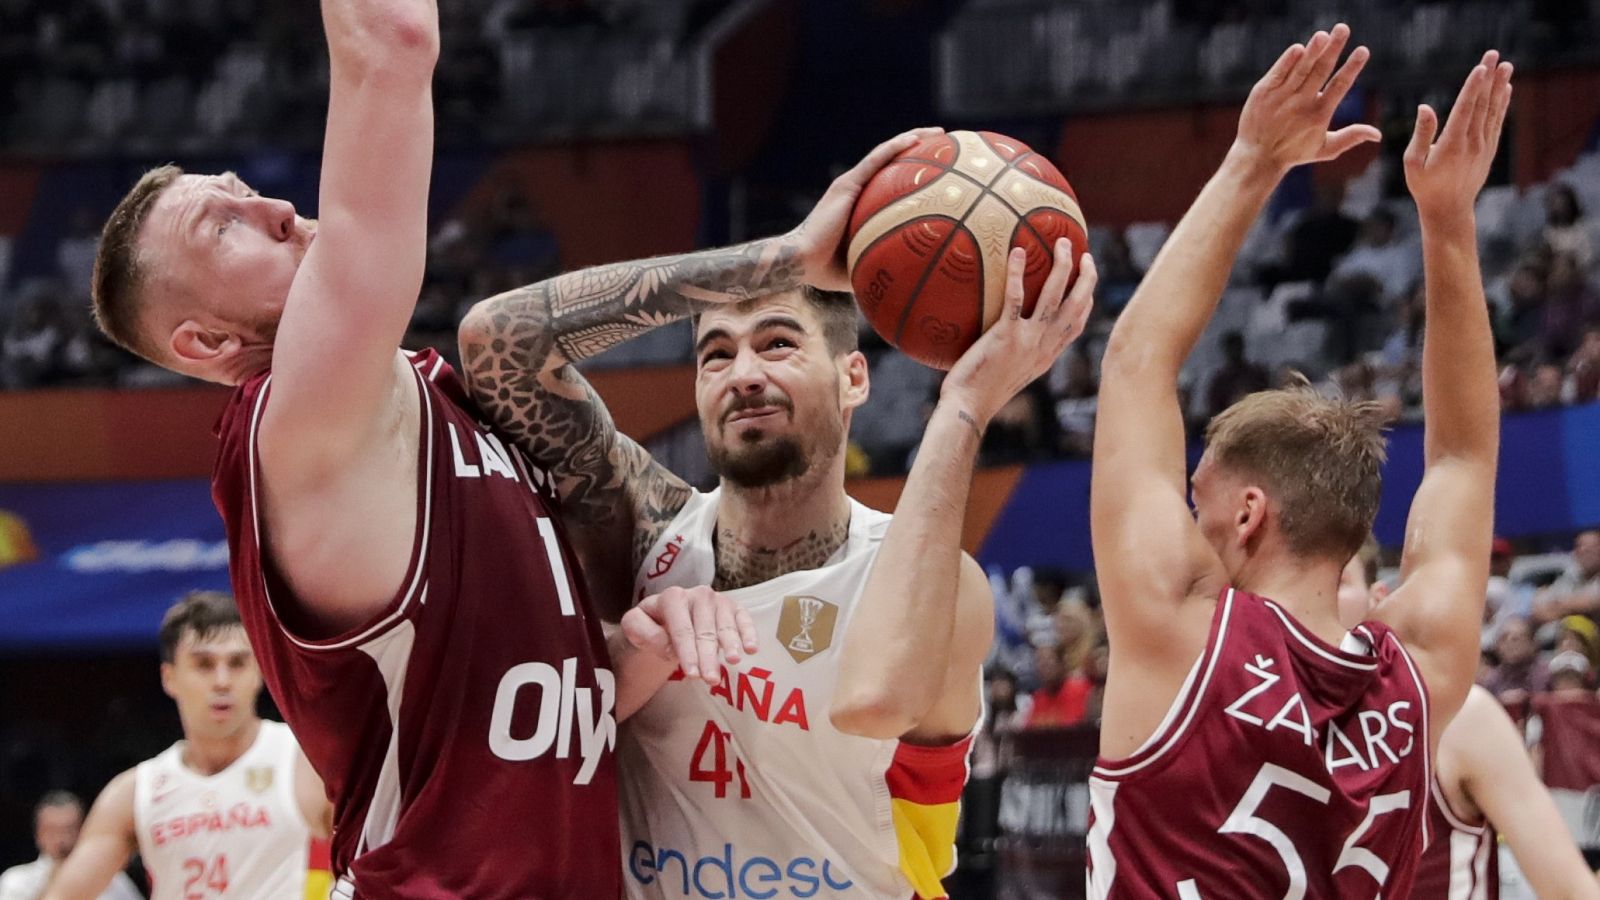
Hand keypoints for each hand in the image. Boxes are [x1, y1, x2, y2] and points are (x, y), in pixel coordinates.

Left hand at [621, 586, 758, 684]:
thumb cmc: (650, 625)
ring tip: (733, 661)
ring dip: (730, 644)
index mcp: (672, 597)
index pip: (681, 629)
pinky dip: (749, 632)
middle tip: (711, 679)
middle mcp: (697, 595)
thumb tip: (669, 647)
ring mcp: (717, 600)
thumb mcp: (634, 627)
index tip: (691, 674)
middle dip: (708, 655)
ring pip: (725, 625)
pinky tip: (752, 648)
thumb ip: (644, 632)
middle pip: (704, 630)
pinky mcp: (732, 608)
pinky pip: (743, 618)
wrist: (664, 619)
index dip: (687, 652)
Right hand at [790, 126, 945, 290]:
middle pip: (892, 160)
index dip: (913, 169)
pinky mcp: (847, 184)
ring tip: (938, 132)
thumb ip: (887, 260)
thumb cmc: (829, 270)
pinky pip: (875, 160)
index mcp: (860, 203)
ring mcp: (851, 183)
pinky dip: (895, 147)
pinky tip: (915, 139)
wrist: (803, 262)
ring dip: (912, 138)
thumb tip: (916, 273)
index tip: (940, 166)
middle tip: (945, 143)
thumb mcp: (867, 262)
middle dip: (919, 147)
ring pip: (886, 153)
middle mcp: (856, 188)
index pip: (890, 179)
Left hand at [941, 240, 1096, 426]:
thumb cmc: (978, 393)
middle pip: (1076, 307)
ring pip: (1055, 297)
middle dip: (1086, 278)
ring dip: (1063, 267)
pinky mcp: (1007, 336)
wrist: (968, 407)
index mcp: (1046, 356)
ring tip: (1063, 243)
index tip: (1088, 284)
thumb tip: (1003, 337)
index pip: (1076, 326)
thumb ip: (1013, 353)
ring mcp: (1028, 341)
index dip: (1086, 302)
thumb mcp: (1007, 373)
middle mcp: (1043, 347)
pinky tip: (1017, 252)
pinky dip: (1019, 274)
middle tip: (1084, 254)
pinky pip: (1016, 299)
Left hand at [1232, 24, 1378, 175]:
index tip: (1363, 50)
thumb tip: (1378, 134)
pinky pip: (1278, 72)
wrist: (1257, 157)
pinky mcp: (1263, 92)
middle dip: (1333, 48)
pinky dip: (1287, 61)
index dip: (1352, 67)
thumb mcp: (1325, 149)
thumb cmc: (1294, 153)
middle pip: (1321, 71)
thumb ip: (1351, 137)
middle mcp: (1301, 103)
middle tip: (1343, 28)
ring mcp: (1281, 97)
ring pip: (1300, 69)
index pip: (1340, 85)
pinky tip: (1299, 48)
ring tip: (1323, 34)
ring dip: (1312, 51)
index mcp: (1320, 113)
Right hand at [1404, 51, 1513, 221]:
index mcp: (1452, 144)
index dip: (1473, 87)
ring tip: (1506, 66)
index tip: (1481, 67)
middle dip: (1488, 78)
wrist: (1449, 210)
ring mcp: (1484, 146)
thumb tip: (1425, 107)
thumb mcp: (1413, 162)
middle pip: (1483, 104)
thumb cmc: (1425, 186)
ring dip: (1500, 86)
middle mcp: (1472, 142)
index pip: (1465, 109)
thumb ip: (1421, 133)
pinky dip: (1503, 104)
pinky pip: (1498, 121)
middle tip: (1494, 55)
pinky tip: (1506, 89)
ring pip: (1493, 110)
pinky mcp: (1489, 150)